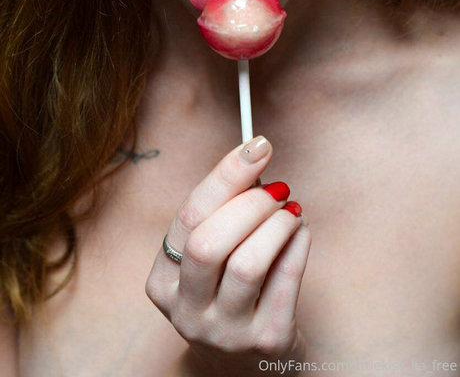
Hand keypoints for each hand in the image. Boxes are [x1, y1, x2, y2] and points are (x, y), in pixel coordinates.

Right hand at [145, 135, 311, 376]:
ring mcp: (225, 330)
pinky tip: (300, 230)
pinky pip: (286, 279)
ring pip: (248, 263)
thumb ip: (219, 217)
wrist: (244, 364)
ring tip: (291, 209)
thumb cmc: (226, 296)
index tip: (256, 146)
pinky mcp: (265, 339)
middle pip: (209, 242)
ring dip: (276, 223)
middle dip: (249, 202)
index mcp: (163, 282)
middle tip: (277, 187)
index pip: (188, 218)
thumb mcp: (208, 262)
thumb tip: (252, 164)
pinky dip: (299, 242)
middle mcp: (187, 310)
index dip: (224, 177)